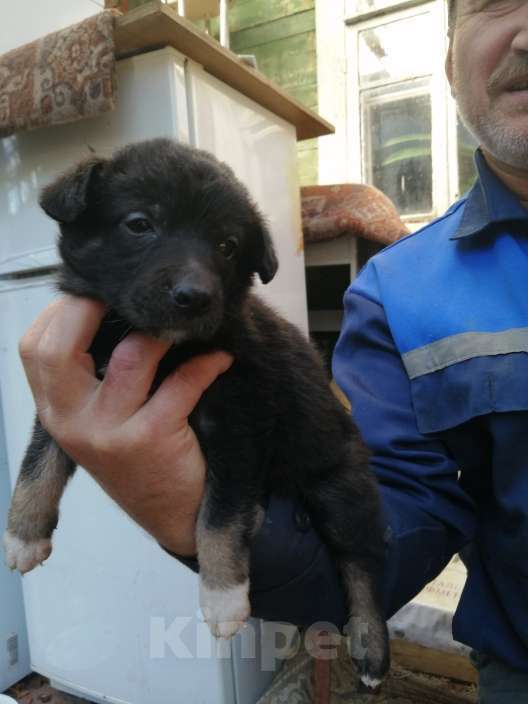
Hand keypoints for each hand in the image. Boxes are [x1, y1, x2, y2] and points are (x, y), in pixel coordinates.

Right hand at [18, 296, 232, 555]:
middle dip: (92, 308)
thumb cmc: (133, 454)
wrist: (170, 514)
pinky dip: (207, 364)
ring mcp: (108, 433)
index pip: (34, 348)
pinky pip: (181, 383)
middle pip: (59, 349)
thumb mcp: (93, 420)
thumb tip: (106, 304)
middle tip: (129, 299)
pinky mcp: (151, 439)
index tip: (95, 293)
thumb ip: (86, 375)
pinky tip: (219, 359)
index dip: (62, 310)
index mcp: (53, 411)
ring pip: (129, 358)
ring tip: (181, 328)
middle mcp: (70, 421)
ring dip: (161, 334)